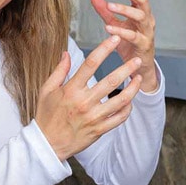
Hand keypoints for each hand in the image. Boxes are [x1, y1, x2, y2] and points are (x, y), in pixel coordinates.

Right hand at [35, 35, 143, 161]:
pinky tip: (131, 100)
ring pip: (120, 101)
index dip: (104, 49)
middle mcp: (83, 102)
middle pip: (110, 81)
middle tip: (137, 59)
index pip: (90, 64)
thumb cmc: (46, 115)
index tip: (115, 39)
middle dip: (126, 68)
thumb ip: (59, 71)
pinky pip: (119, 118)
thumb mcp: (47, 90)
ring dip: (133, 88)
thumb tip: (66, 52)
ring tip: (139, 78)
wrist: (47, 145)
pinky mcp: (99, 130)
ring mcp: (93, 117)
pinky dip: (128, 109)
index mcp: (71, 90)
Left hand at [90, 0, 158, 92]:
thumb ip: (106, 11)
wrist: (139, 67)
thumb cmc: (129, 44)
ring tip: (110, 5)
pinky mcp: (144, 46)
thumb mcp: (115, 24)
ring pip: (141, 16)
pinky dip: (121, 31)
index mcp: (142, 13)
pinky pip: (134, 36)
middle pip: (143, 0)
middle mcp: (147, 20)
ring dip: (125, 9)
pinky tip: (108, 28)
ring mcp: (147, 33)